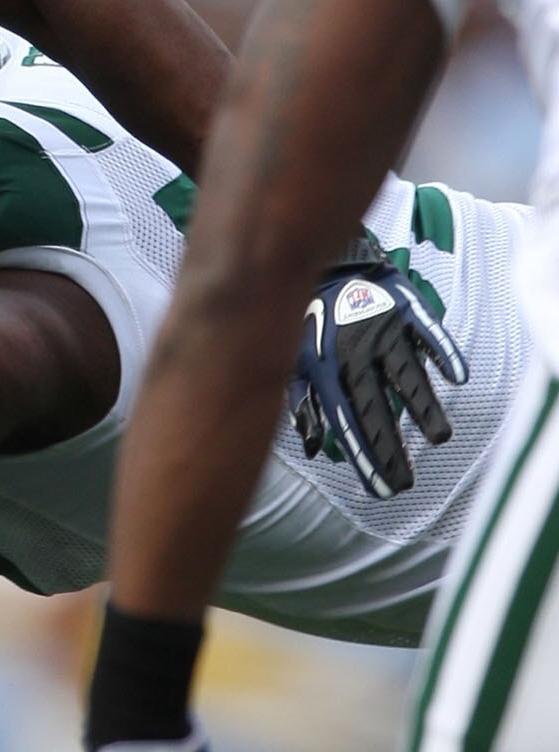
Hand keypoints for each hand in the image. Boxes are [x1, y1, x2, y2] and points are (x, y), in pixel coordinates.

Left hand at [293, 256, 466, 500]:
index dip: (365, 458)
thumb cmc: (310, 318)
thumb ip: (302, 403)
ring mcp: (383, 332)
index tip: (383, 489)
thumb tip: (311, 448)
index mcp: (327, 372)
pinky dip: (442, 351)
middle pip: (377, 409)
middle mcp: (355, 356)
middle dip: (392, 448)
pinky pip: (428, 333)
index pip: (348, 423)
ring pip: (406, 375)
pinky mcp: (406, 310)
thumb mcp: (295, 360)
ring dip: (423, 405)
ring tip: (441, 437)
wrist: (326, 262)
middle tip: (408, 482)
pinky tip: (457, 376)